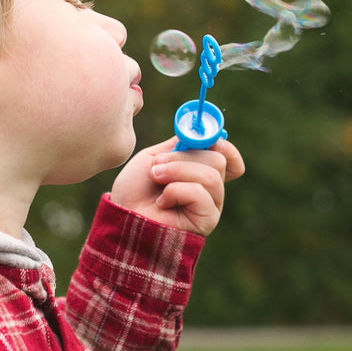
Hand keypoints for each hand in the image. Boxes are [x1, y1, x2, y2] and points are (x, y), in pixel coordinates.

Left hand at [110, 136, 245, 235]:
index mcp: (201, 173)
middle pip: (218, 160)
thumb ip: (178, 144)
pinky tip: (162, 202)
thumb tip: (198, 130)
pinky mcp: (207, 220)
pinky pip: (201, 193)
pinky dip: (176, 191)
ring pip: (211, 175)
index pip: (229, 158)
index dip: (224, 145)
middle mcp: (211, 190)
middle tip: (157, 166)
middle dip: (184, 157)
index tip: (208, 139)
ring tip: (156, 179)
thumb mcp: (154, 157)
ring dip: (176, 171)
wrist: (122, 216)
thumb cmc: (134, 191)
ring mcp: (211, 206)